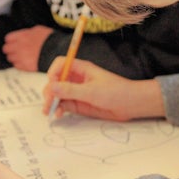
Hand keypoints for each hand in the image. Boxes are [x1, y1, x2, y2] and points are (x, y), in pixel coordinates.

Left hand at [3, 26, 53, 70]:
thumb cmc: (50, 40)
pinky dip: (20, 65)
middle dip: (11, 49)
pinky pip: (17, 66)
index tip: (13, 42)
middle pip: (6, 49)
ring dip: (15, 57)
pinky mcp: (25, 67)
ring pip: (10, 58)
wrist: (57, 52)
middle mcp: (19, 46)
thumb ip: (28, 33)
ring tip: (22, 57)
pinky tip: (26, 62)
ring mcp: (21, 57)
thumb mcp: (39, 30)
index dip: (11, 40)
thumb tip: (25, 35)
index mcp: (22, 36)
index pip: (8, 38)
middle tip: (16, 50)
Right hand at [43, 57, 164, 120]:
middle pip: (56, 80)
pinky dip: (59, 108)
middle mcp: (77, 78)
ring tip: (50, 112)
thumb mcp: (91, 91)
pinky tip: (59, 114)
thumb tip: (50, 88)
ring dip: (52, 101)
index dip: (53, 73)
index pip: (60, 64)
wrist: (130, 105)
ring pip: (58, 94)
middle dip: (50, 91)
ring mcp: (77, 91)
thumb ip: (70, 90)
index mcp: (81, 68)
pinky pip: (65, 104)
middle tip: (48, 104)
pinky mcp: (79, 103)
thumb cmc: (115, 92)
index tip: (52, 85)